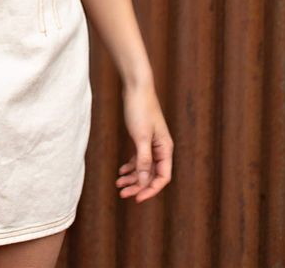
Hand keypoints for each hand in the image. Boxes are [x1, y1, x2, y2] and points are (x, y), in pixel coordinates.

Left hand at [116, 82, 173, 202]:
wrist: (136, 87)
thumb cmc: (140, 109)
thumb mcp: (141, 137)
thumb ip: (143, 160)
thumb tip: (143, 181)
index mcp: (165, 149)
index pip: (162, 177)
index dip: (150, 189)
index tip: (137, 198)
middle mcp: (161, 148)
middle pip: (152, 175)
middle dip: (138, 185)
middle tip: (123, 194)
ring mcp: (152, 143)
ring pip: (144, 167)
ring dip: (132, 177)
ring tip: (118, 184)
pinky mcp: (143, 137)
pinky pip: (139, 158)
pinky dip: (131, 166)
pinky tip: (121, 171)